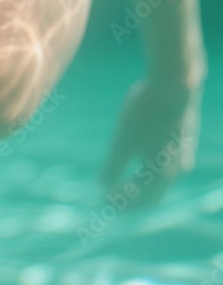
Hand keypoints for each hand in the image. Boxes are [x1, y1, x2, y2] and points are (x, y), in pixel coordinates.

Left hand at [100, 76, 202, 206]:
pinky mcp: (181, 133)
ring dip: (140, 180)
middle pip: (154, 191)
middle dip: (132, 196)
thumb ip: (113, 166)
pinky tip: (138, 154)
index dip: (123, 204)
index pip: (144, 200)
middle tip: (109, 196)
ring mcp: (183, 149)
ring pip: (161, 174)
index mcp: (166, 171)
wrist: (176, 80)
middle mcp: (179, 164)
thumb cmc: (147, 111)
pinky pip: (165, 157)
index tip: (102, 199)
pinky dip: (148, 164)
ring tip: (121, 179)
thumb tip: (101, 187)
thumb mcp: (123, 141)